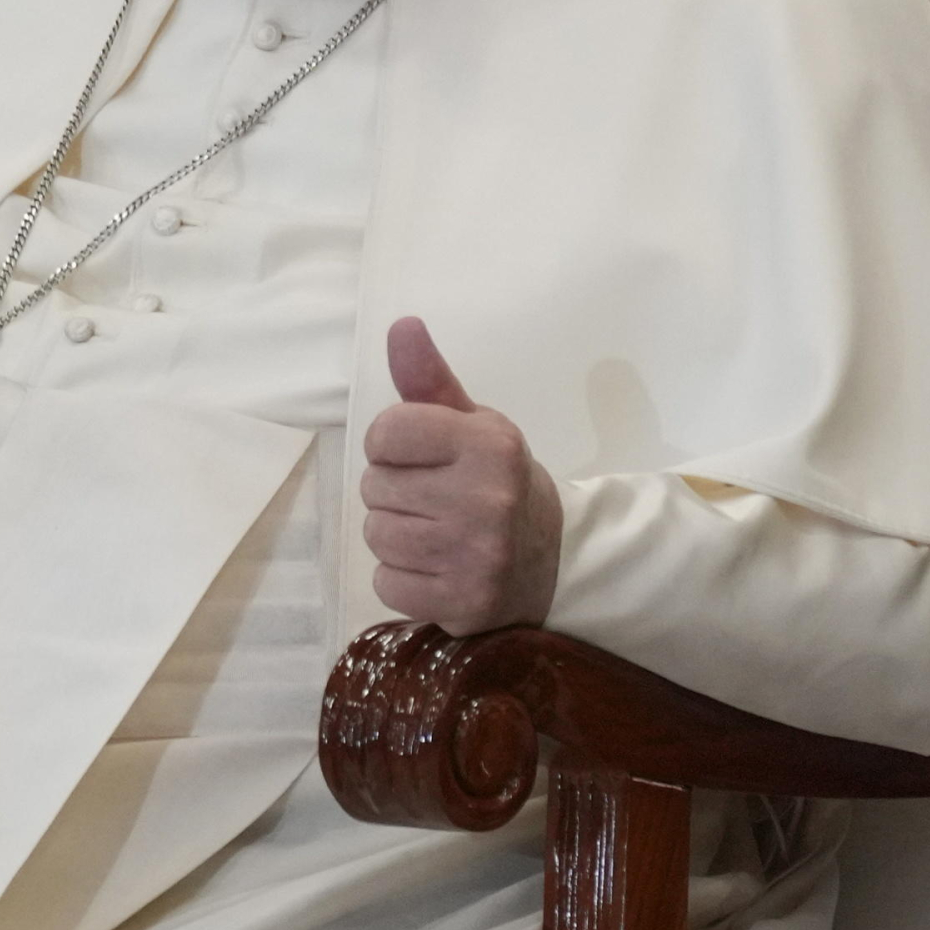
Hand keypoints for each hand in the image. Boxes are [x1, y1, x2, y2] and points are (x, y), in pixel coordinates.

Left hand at [360, 317, 561, 635]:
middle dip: (395, 491)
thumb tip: (400, 324)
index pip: (385, 432)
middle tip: (434, 499)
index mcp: (488, 444)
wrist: (554, 559)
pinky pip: (386, 583)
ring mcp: (476, 557)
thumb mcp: (472, 423)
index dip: (391, 444)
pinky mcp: (464, 604)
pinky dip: (401, 578)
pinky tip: (434, 567)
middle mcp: (485, 499)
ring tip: (433, 532)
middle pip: (375, 487)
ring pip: (376, 535)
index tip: (418, 455)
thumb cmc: (497, 480)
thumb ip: (429, 379)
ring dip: (394, 535)